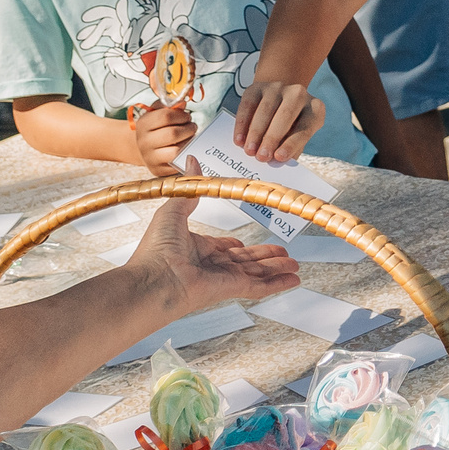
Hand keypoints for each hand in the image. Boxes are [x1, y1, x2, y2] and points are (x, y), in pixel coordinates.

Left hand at [119, 195, 299, 318]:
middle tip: (283, 253)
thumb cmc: (156, 248)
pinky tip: (293, 280)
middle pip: (245, 261)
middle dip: (265, 257)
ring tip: (295, 265)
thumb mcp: (174, 208)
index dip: (235, 246)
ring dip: (276, 268)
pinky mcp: (231, 288)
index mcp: (196, 248)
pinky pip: (259, 287)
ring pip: (256, 273)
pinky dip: (277, 284)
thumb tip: (191, 161)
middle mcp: (210, 265)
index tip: (244, 243)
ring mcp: (222, 278)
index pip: (222, 248)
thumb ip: (191, 188)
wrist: (154, 279)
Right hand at [131, 102, 196, 174]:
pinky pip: (178, 164)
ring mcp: (150, 158)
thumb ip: (168, 105)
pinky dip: (186, 155)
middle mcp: (144, 142)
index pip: (166, 116)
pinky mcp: (158, 171)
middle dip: (188, 128)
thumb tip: (183, 103)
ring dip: (189, 143)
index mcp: (143, 125)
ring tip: (190, 137)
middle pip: (172, 134)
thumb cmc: (153, 128)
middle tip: (192, 126)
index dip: (181, 115)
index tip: (187, 116)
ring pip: (176, 151)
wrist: (140, 148)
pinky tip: (186, 148)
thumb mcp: (155, 113)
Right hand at [230, 80, 324, 162]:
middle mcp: (298, 94)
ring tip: (249, 151)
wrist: (279, 100)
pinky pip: (248, 105)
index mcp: (315, 109)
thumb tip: (275, 161)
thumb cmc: (291, 127)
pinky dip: (242, 124)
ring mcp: (277, 87)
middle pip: (285, 115)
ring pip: (265, 110)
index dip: (292, 143)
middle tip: (261, 157)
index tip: (279, 158)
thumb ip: (289, 148)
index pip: (305, 128)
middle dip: (271, 138)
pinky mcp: (257, 87)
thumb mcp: (296, 136)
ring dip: (255, 133)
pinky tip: (239, 140)